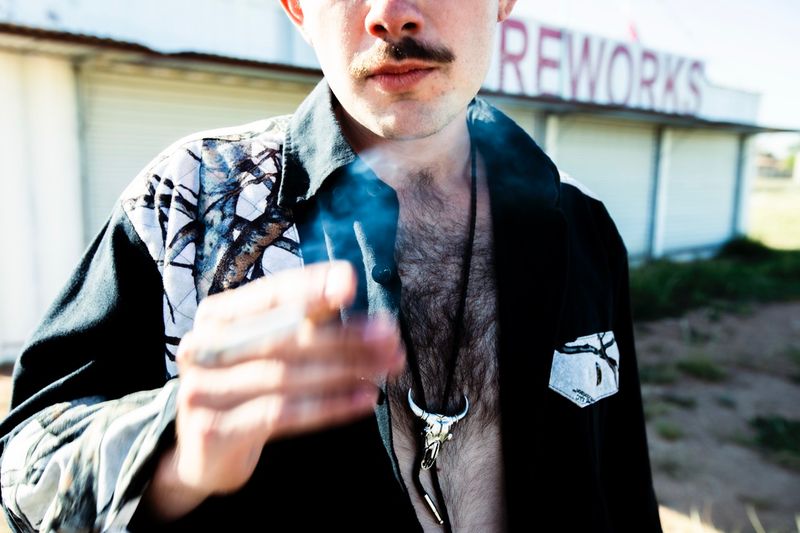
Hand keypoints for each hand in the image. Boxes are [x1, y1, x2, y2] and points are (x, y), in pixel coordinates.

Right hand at [143, 261, 404, 519]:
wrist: (204, 454)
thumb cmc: (247, 389)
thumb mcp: (268, 348)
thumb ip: (303, 319)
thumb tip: (349, 285)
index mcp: (216, 317)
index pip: (269, 294)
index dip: (310, 286)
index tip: (351, 283)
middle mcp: (201, 348)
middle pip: (284, 337)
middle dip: (343, 336)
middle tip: (389, 338)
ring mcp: (201, 391)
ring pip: (287, 376)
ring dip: (344, 370)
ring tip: (385, 367)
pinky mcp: (211, 431)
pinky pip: (282, 413)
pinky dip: (329, 406)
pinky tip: (365, 399)